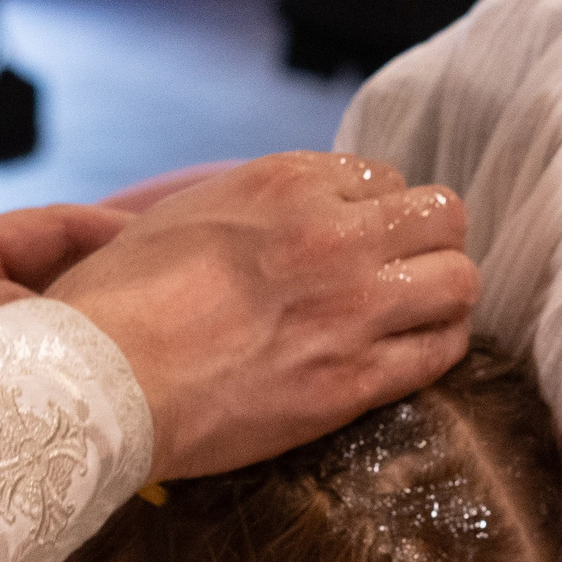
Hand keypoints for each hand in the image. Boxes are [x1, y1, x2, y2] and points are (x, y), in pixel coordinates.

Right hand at [48, 151, 476, 479]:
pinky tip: (412, 356)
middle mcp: (331, 233)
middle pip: (440, 216)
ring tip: (414, 317)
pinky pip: (440, 351)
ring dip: (441, 297)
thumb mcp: (182, 216)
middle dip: (426, 244)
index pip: (383, 178)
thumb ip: (251, 207)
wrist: (102, 383)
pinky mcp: (355, 379)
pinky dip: (435, 349)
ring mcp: (351, 307)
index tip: (354, 243)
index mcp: (285, 183)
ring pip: (459, 280)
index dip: (374, 214)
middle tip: (400, 276)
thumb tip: (284, 216)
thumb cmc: (117, 304)